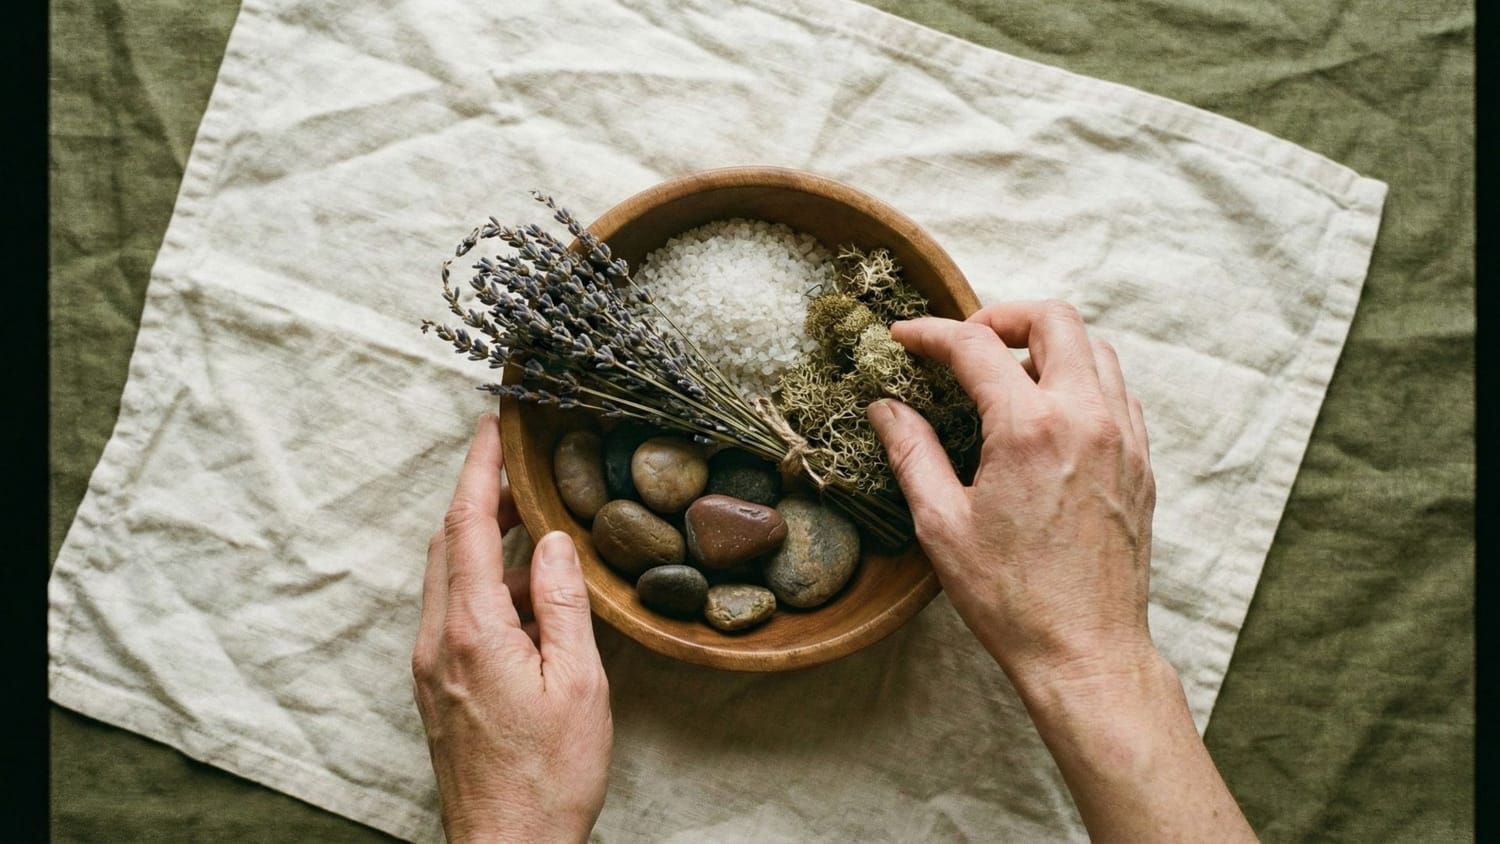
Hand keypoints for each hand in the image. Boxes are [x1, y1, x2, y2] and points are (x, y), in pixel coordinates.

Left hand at [412, 413, 611, 843]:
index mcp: (472, 630)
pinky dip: (486, 580)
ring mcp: (431, 664)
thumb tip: (556, 540)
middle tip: (519, 464)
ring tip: (534, 520)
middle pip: (448, 543)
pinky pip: (455, 610)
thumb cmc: (549, 774)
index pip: (468, 526)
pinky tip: (528, 590)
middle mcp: (437, 640)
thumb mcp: (579, 683)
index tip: (491, 427)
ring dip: (484, 538)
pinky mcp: (438, 685)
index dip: (479, 469)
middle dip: (479, 495)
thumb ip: (564, 603)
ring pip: (448, 576)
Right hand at [867, 300, 1156, 689]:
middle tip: (965, 344)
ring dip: (1048, 345)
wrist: (1085, 651)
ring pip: (1097, 349)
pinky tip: (1049, 413)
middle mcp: (1087, 419)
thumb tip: (886, 408)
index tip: (904, 337)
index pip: (976, 347)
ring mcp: (1123, 439)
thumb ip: (912, 453)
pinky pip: (1119, 392)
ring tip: (1007, 375)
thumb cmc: (1011, 597)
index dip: (932, 333)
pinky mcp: (1141, 464)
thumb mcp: (942, 524)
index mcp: (1030, 428)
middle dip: (1003, 316)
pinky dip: (1083, 380)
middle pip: (1055, 320)